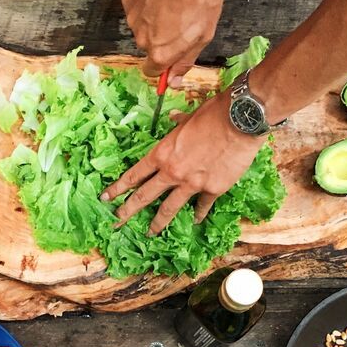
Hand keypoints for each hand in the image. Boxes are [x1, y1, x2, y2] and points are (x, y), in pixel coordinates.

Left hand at [101, 92, 261, 234]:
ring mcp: (192, 184)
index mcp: (162, 154)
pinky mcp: (213, 189)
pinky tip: (195, 220)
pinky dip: (198, 213)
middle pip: (145, 196)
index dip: (118, 188)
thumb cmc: (213, 113)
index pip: (134, 175)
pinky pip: (202, 206)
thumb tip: (172, 119)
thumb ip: (178, 124)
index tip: (106, 198)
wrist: (240, 121)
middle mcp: (172, 172)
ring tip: (150, 232)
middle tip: (117, 221)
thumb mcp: (189, 117)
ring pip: (169, 208)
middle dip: (128, 210)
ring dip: (158, 222)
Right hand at [122, 0, 222, 85]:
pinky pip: (138, 10)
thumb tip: (174, 81)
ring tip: (172, 4)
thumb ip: (186, 60)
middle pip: (150, 48)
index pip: (153, 72)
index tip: (171, 58)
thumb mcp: (203, 34)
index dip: (163, 66)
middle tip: (180, 23)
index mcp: (160, 53)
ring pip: (144, 27)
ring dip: (156, 21)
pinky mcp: (128, 1)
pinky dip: (148, 5)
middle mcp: (142, 40)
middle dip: (163, 39)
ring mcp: (133, 20)